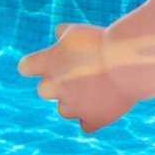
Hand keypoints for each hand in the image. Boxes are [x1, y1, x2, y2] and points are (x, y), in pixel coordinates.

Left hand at [17, 24, 135, 132]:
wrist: (129, 61)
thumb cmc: (104, 41)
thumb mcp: (80, 30)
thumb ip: (65, 33)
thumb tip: (59, 32)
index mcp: (49, 62)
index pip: (26, 67)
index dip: (35, 64)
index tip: (52, 59)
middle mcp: (56, 86)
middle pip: (44, 90)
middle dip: (58, 83)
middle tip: (81, 70)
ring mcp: (74, 106)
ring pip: (64, 110)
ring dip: (75, 101)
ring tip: (96, 86)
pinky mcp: (94, 119)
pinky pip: (87, 124)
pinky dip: (93, 117)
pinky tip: (104, 103)